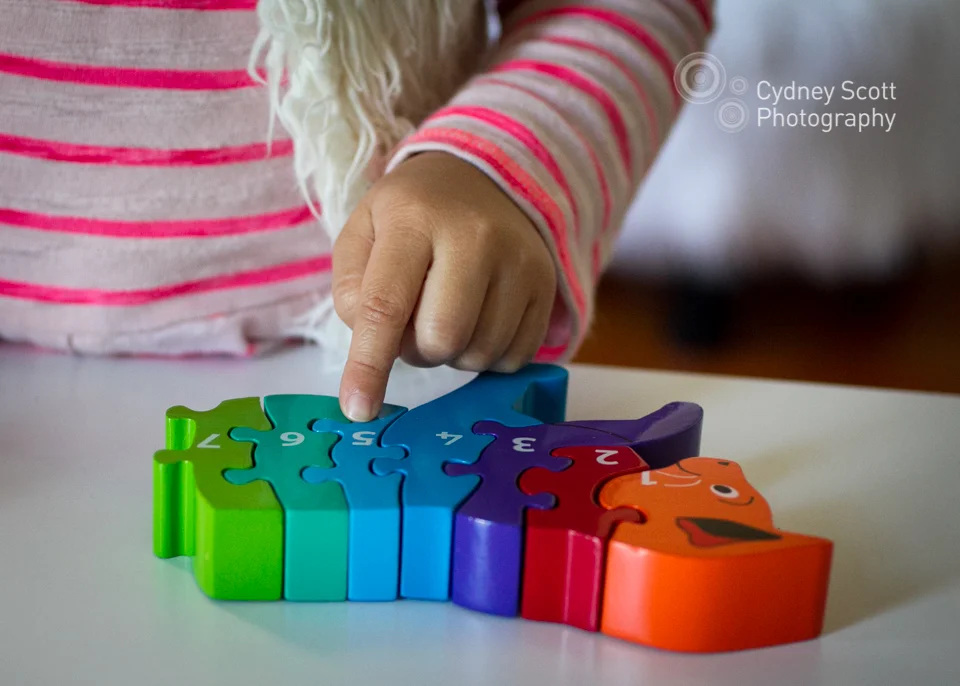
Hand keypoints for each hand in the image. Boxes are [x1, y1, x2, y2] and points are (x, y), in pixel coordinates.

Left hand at [333, 152, 556, 420]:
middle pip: (441, 339)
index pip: (386, 304)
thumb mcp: (362, 234)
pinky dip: (486, 353)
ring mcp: (519, 261)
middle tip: (415, 320)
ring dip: (452, 352)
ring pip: (478, 354)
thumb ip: (353, 292)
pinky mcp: (547, 285)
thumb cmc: (410, 216)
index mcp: (414, 219)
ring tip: (448, 311)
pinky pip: (513, 357)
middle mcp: (475, 236)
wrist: (481, 179)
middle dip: (418, 349)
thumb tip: (375, 347)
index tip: (358, 409)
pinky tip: (479, 318)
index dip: (369, 365)